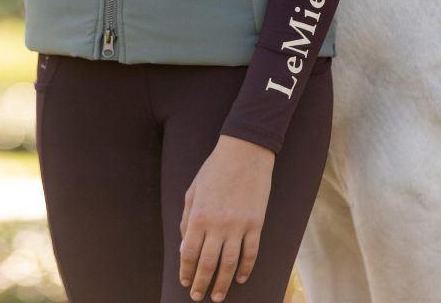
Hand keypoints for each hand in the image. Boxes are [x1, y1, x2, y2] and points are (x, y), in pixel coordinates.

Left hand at [179, 133, 274, 299]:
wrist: (244, 152)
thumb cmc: (215, 169)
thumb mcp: (193, 190)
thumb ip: (187, 219)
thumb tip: (185, 244)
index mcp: (199, 215)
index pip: (189, 252)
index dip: (186, 270)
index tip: (184, 281)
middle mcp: (217, 224)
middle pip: (208, 264)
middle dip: (201, 283)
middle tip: (197, 297)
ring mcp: (238, 226)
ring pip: (229, 264)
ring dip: (223, 284)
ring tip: (217, 297)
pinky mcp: (256, 224)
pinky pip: (251, 253)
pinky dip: (245, 269)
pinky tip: (239, 278)